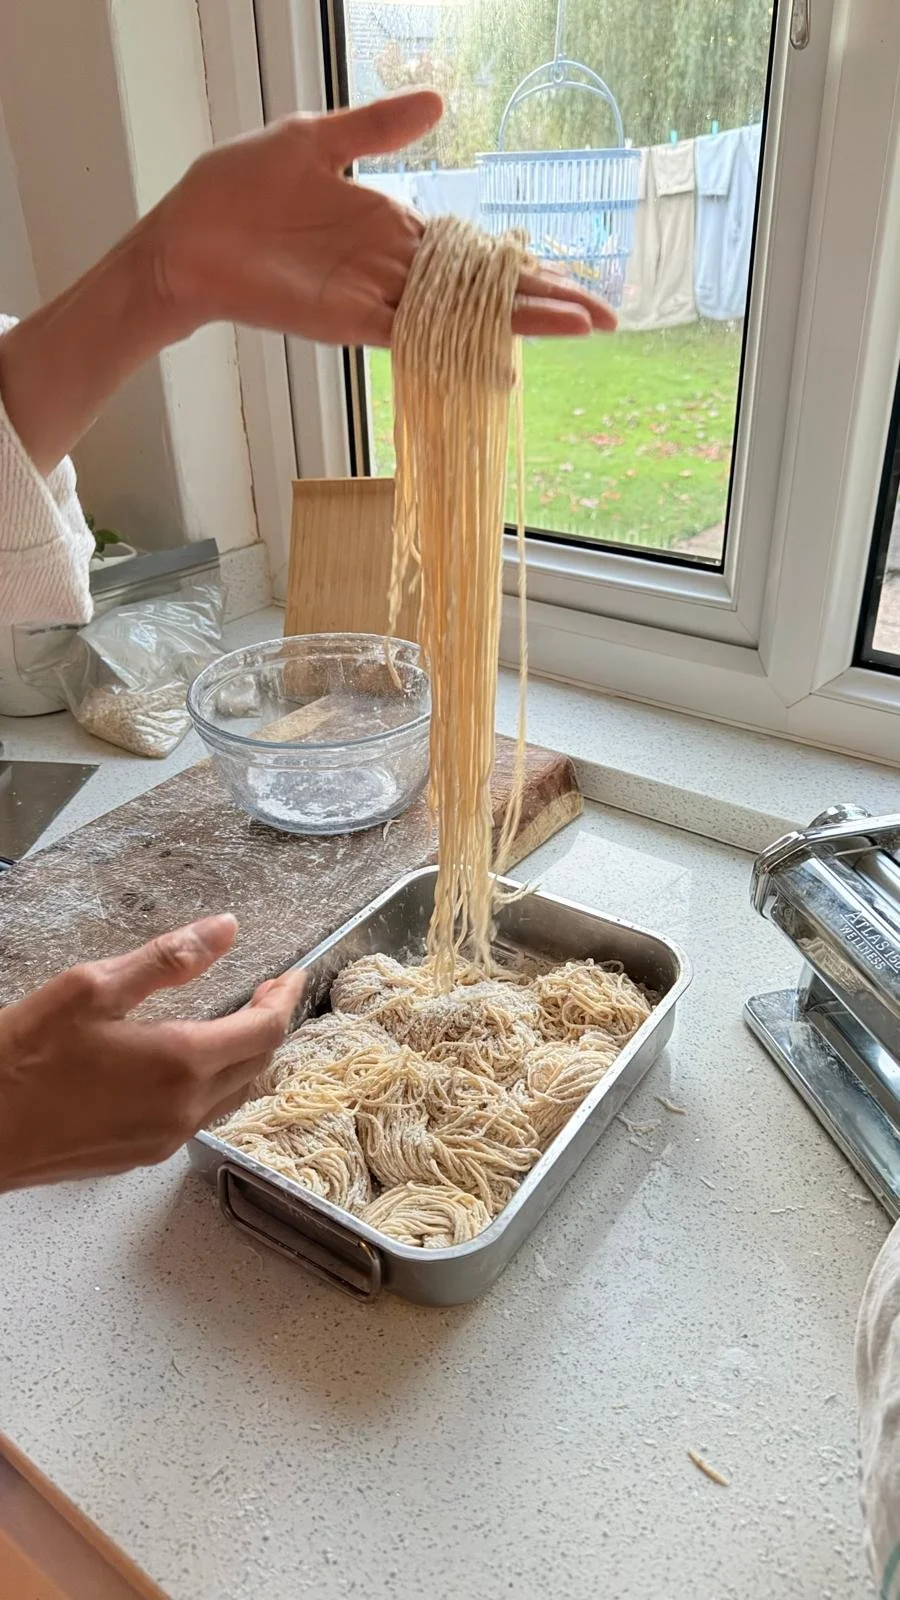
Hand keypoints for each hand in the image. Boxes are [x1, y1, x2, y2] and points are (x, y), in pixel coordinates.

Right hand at [0, 914, 304, 1190]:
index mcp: (181, 1063)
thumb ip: (168, 959)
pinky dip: (213, 1085)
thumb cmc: (22, 1058)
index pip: (265, 1030)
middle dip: (269, 1025)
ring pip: (232, 1096)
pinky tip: (189, 1064)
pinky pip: (199, 1118)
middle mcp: (184, 1109)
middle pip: (257, 1065)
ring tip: (234, 1023)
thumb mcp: (91, 988)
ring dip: (245, 1058)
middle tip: (264, 992)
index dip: (285, 999)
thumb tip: (225, 929)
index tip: (289, 976)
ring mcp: (164, 1139)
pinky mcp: (140, 1156)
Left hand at [151, 90, 616, 347]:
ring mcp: (375, 298)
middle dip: (547, 302)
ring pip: (463, 316)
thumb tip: (440, 102)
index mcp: (394, 228)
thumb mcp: (317, 138)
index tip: (579, 280)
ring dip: (521, 322)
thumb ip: (379, 128)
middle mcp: (394, 271)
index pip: (477, 252)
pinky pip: (413, 333)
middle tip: (607, 317)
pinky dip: (457, 338)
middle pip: (486, 291)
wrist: (184, 234)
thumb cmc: (239, 190)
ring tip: (580, 326)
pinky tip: (501, 345)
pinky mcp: (347, 320)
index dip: (527, 266)